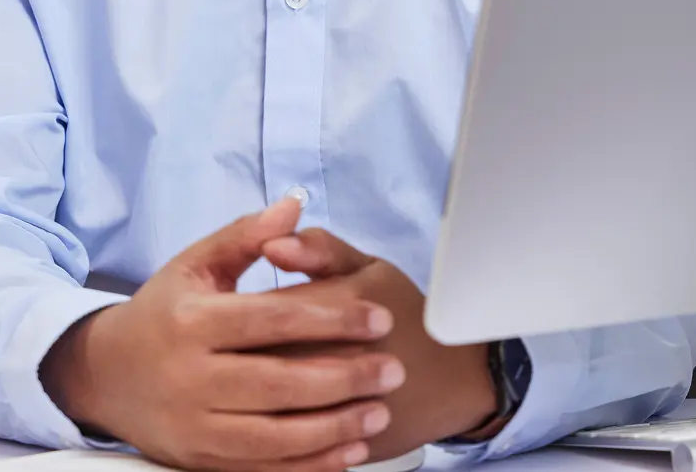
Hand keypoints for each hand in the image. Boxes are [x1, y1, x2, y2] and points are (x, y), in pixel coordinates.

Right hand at [41, 199, 406, 471]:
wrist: (105, 375)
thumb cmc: (163, 311)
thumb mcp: (195, 263)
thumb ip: (246, 234)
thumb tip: (294, 204)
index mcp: (193, 322)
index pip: (273, 320)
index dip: (332, 319)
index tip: (380, 319)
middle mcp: (190, 377)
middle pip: (278, 383)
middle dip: (344, 378)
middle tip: (394, 370)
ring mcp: (193, 426)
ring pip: (273, 436)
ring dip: (333, 428)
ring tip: (379, 413)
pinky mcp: (198, 461)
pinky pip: (261, 469)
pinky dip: (308, 465)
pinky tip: (348, 452)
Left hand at [262, 231, 498, 460]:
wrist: (452, 379)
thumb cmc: (406, 314)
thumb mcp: (368, 267)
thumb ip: (318, 249)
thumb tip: (272, 246)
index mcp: (334, 310)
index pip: (260, 310)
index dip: (243, 309)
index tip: (246, 308)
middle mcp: (327, 362)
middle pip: (254, 357)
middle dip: (243, 348)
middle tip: (252, 343)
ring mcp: (329, 412)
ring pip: (262, 403)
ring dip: (252, 388)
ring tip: (265, 372)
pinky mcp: (331, 449)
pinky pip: (280, 442)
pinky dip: (269, 425)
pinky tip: (275, 408)